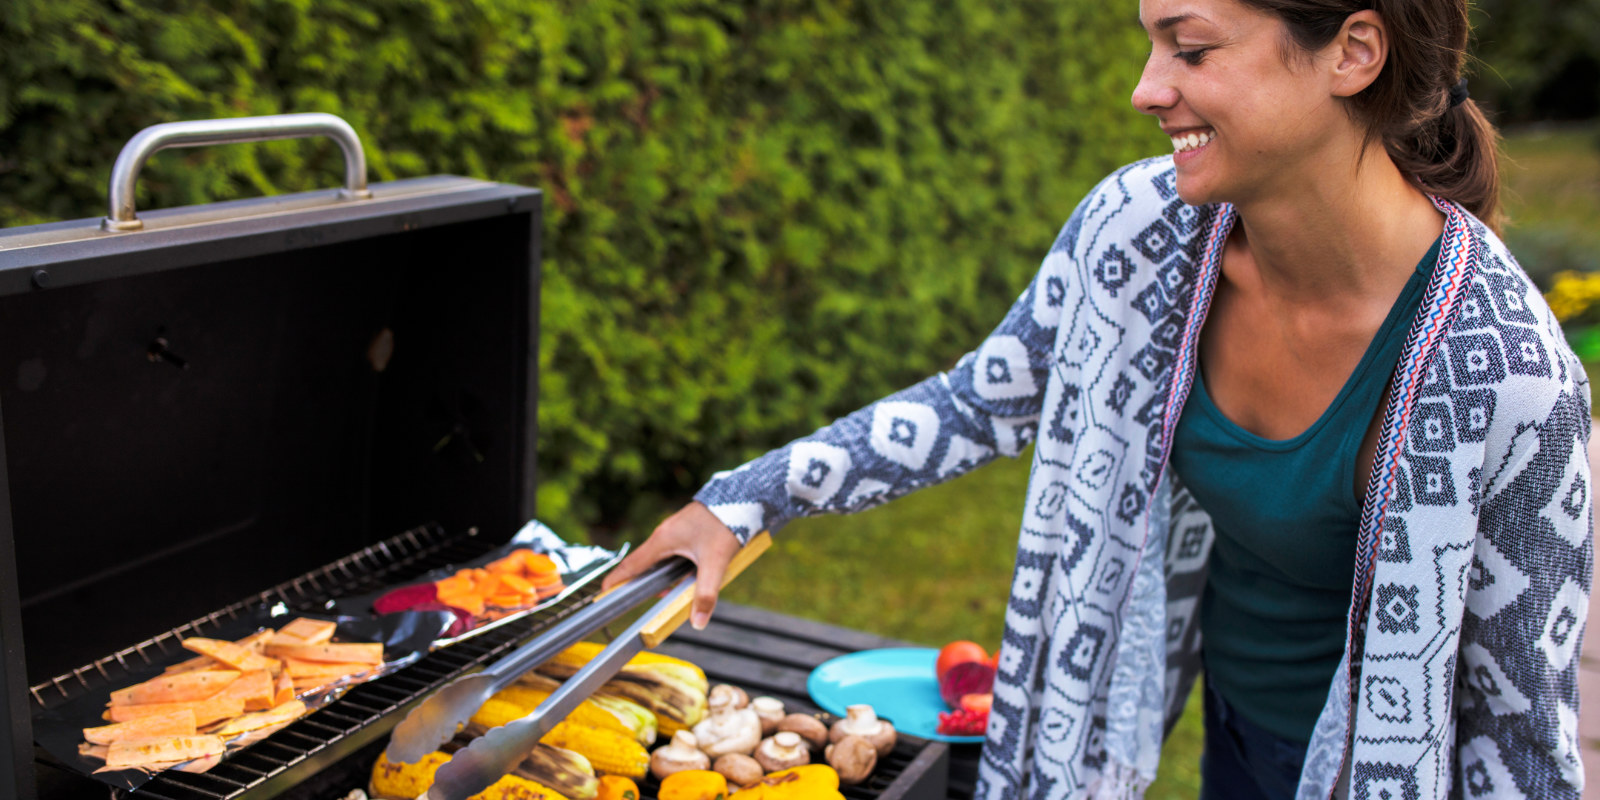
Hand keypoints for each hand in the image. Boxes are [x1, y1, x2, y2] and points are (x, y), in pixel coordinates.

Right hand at [600, 501, 743, 629]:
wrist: (742, 498)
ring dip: (665, 577)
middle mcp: (663, 534)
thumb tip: (698, 623)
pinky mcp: (685, 531)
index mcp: (662, 540)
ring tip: (680, 589)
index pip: (631, 564)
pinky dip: (675, 567)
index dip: (616, 580)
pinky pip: (672, 553)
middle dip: (646, 584)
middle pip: (645, 565)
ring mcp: (674, 531)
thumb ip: (706, 593)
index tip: (603, 594)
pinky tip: (691, 575)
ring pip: (661, 560)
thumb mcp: (716, 563)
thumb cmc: (725, 525)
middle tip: (653, 599)